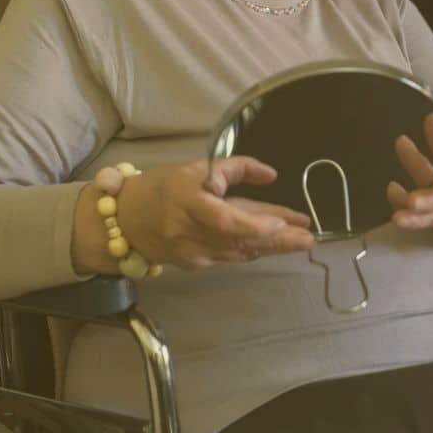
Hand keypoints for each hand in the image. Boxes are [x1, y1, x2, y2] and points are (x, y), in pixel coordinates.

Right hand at [76, 157, 314, 273]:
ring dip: (272, 246)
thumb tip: (271, 175)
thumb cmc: (163, 186)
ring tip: (302, 239)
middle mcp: (189, 233)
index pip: (224, 219)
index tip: (282, 222)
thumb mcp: (196, 167)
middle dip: (278, 239)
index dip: (254, 223)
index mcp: (186, 201)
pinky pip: (231, 255)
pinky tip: (275, 244)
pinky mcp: (196, 265)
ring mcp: (192, 254)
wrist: (124, 222)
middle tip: (309, 238)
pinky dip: (254, 248)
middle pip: (240, 239)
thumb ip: (235, 168)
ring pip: (241, 250)